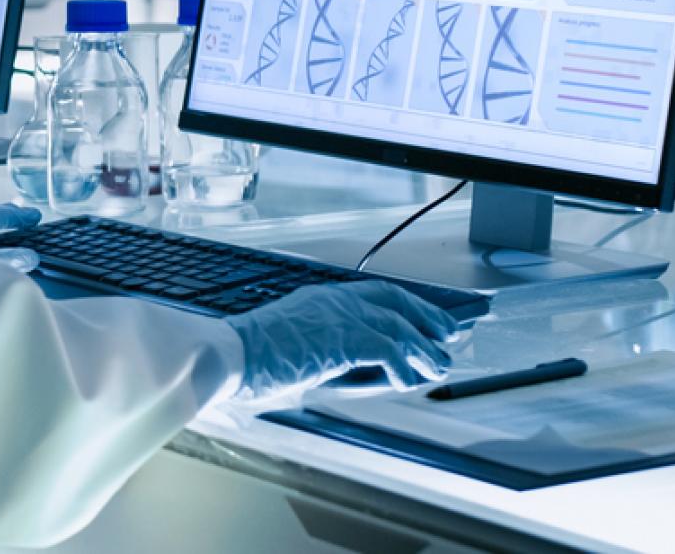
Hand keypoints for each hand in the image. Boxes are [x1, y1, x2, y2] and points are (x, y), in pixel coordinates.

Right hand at [228, 280, 462, 396]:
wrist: (227, 355)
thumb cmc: (248, 359)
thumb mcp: (293, 348)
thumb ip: (326, 353)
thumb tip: (361, 373)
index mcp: (320, 299)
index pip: (375, 293)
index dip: (407, 305)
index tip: (426, 318)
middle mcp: (332, 300)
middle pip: (394, 300)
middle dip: (426, 317)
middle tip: (447, 336)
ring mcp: (337, 315)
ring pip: (397, 325)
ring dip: (423, 348)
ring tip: (439, 366)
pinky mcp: (340, 337)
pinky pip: (387, 349)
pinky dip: (403, 366)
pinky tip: (409, 380)